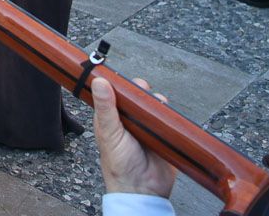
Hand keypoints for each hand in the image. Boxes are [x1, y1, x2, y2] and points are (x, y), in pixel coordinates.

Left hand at [91, 76, 175, 198]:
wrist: (142, 190)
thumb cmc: (119, 165)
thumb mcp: (109, 133)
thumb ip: (105, 108)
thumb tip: (99, 82)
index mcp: (112, 116)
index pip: (116, 92)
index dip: (120, 83)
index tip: (124, 78)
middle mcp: (129, 119)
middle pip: (138, 95)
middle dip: (143, 92)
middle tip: (143, 96)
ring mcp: (147, 126)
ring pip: (154, 105)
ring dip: (156, 104)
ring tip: (153, 111)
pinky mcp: (163, 134)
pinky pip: (168, 119)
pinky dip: (169, 116)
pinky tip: (166, 118)